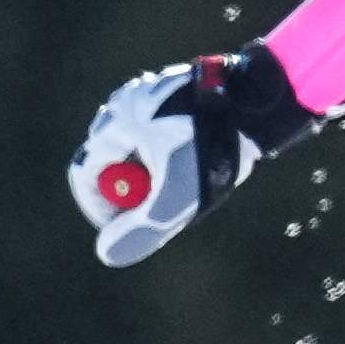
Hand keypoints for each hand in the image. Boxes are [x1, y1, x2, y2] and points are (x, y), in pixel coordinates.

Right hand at [65, 48, 312, 266]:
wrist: (258, 102)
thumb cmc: (216, 145)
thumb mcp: (178, 196)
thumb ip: (142, 227)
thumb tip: (108, 252)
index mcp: (118, 122)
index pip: (86, 172)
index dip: (99, 209)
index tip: (121, 230)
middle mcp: (126, 102)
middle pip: (107, 160)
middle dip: (128, 190)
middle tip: (159, 208)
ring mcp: (148, 93)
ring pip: (132, 147)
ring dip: (148, 172)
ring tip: (186, 178)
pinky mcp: (171, 91)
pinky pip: (156, 132)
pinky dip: (169, 152)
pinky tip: (200, 156)